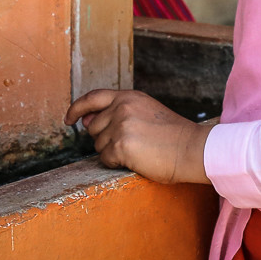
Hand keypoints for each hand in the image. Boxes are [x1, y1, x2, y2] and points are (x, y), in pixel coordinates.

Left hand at [65, 89, 210, 184]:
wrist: (191, 148)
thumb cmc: (172, 135)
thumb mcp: (145, 113)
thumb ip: (116, 113)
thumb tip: (84, 121)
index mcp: (129, 96)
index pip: (93, 97)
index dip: (77, 108)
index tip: (68, 119)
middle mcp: (122, 107)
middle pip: (94, 127)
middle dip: (106, 138)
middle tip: (132, 143)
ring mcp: (121, 125)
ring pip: (98, 145)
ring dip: (113, 152)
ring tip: (138, 150)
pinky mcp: (121, 145)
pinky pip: (105, 158)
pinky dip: (117, 163)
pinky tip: (136, 159)